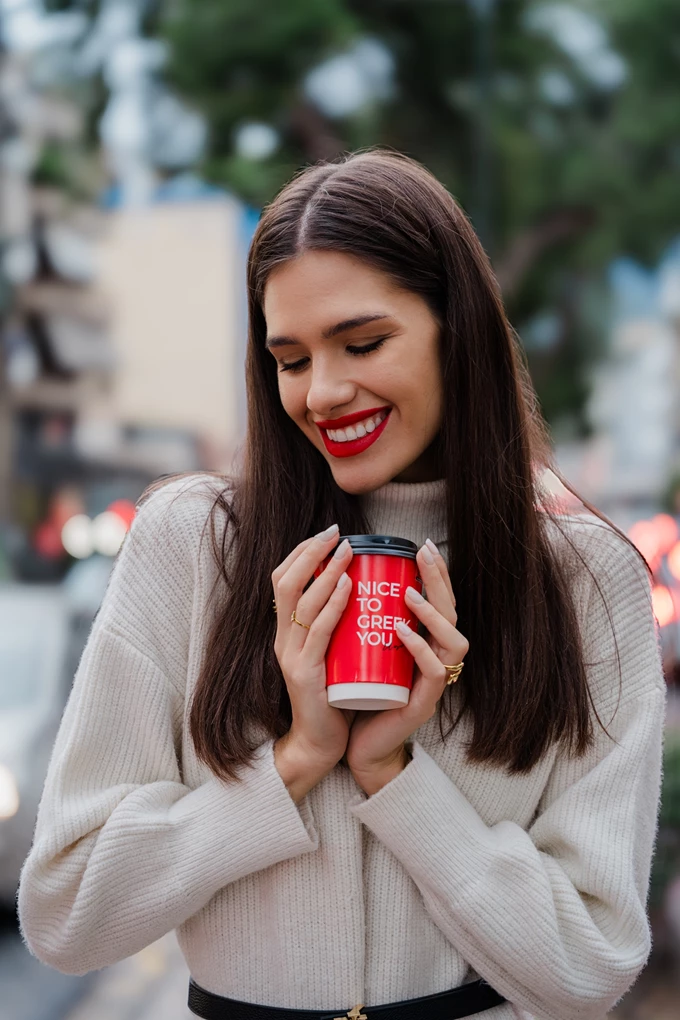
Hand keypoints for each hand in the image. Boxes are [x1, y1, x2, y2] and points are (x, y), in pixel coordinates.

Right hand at [272, 526, 354, 784]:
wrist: (319, 744)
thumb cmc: (332, 696)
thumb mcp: (329, 653)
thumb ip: (336, 626)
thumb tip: (357, 589)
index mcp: (286, 633)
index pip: (284, 581)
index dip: (302, 553)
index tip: (328, 534)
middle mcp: (282, 640)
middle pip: (286, 583)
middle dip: (311, 552)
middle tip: (336, 533)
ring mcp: (291, 656)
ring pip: (302, 602)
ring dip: (326, 571)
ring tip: (347, 551)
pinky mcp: (304, 673)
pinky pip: (318, 631)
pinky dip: (332, 604)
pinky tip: (347, 586)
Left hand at [347, 538, 467, 795]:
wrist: (352, 743)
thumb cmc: (358, 692)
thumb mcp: (362, 647)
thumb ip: (365, 618)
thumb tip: (344, 575)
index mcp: (424, 645)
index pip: (440, 604)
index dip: (436, 575)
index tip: (420, 547)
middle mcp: (436, 661)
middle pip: (453, 615)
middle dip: (441, 582)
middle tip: (423, 555)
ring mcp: (434, 684)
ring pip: (454, 642)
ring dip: (433, 614)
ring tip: (410, 594)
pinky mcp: (422, 704)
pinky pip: (434, 673)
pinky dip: (420, 649)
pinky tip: (402, 632)